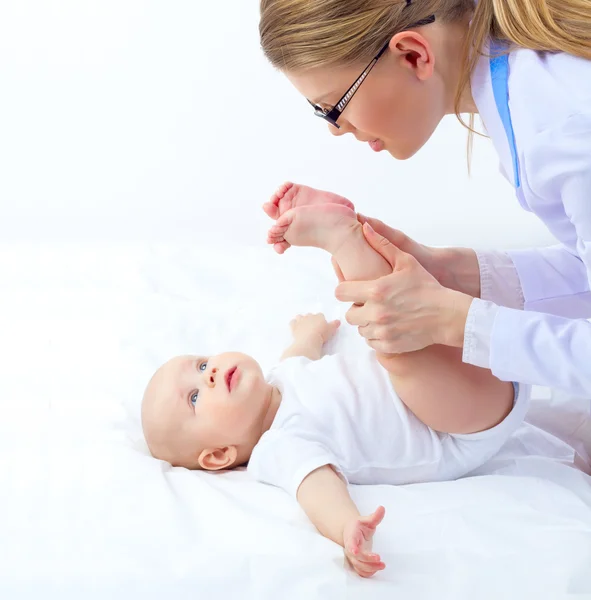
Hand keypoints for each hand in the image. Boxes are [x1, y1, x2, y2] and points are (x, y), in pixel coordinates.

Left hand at [290, 313, 339, 344]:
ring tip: (304, 327)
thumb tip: (338, 321)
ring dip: (301, 320)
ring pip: (300, 316)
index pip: (320, 316)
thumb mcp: (331, 331)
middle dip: (311, 319)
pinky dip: (294, 324)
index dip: (321, 321)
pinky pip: (292, 322)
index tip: (321, 327)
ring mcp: (300, 320)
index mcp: (319, 316)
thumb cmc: (321, 335)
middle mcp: (309, 316)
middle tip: (313, 328)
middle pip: (310, 315)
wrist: (308, 340)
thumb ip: (334, 325)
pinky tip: (296, 328)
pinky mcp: (294, 326)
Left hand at [335, 224, 472, 353]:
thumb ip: (382, 244)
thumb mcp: (406, 262)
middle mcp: (375, 313)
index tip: (353, 290)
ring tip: (382, 315)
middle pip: (348, 314)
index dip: (345, 290)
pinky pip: (371, 342)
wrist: (448, 315)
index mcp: (375, 291)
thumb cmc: (427, 286)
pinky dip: (376, 336)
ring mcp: (381, 331)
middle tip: (370, 304)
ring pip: (360, 329)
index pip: (340, 292)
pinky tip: (388, 327)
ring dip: (366, 323)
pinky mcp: (388, 345)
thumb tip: (364, 226)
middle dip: (357, 308)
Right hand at [343, 506, 385, 577]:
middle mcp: (350, 548)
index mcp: (351, 536)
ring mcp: (353, 557)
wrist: (350, 532)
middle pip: (356, 557)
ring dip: (370, 568)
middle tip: (379, 558)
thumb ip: (374, 516)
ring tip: (382, 565)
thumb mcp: (366, 520)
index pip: (350, 543)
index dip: (352, 547)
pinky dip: (368, 573)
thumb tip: (382, 508)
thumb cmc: (358, 526)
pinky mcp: (357, 563)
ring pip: (359, 566)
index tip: (356, 551)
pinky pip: (361, 572)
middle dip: (367, 560)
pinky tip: (377, 569)